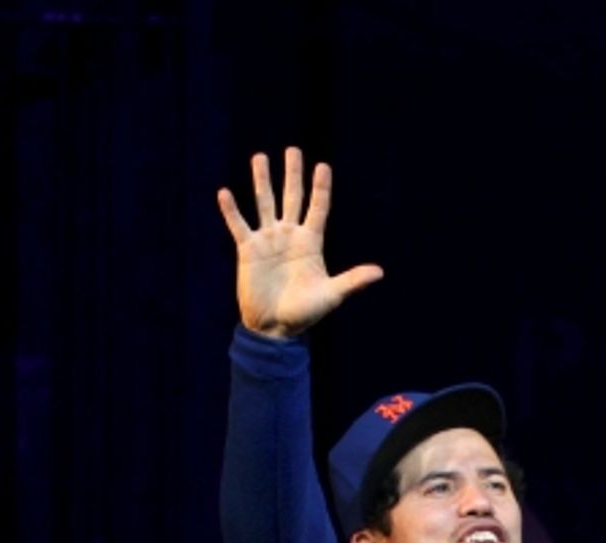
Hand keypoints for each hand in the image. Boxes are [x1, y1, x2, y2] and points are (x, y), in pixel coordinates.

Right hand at [216, 147, 383, 338]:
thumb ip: (352, 281)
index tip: (323, 166)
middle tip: (293, 150)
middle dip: (293, 175)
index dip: (320, 188)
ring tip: (259, 157)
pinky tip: (225, 192)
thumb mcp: (331, 295)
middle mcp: (289, 236)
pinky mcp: (248, 250)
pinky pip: (239, 225)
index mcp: (311, 243)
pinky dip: (231, 210)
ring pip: (265, 203)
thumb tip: (379, 273)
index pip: (317, 209)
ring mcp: (268, 241)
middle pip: (292, 198)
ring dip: (261, 181)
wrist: (275, 328)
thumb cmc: (305, 313)